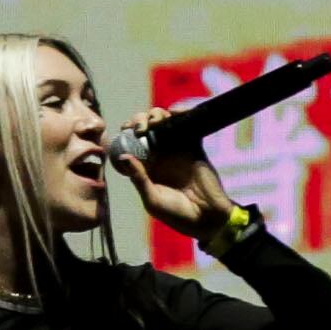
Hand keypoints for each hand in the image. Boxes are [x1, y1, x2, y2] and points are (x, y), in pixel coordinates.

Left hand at [112, 109, 232, 240]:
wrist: (207, 216)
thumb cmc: (176, 214)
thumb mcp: (152, 199)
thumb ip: (138, 178)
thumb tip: (123, 157)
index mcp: (145, 168)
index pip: (130, 143)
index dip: (125, 133)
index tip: (124, 130)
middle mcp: (159, 155)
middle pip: (145, 128)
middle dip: (139, 120)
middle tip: (140, 128)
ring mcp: (176, 149)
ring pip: (163, 123)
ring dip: (156, 115)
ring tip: (155, 122)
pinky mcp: (194, 145)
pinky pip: (187, 124)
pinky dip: (181, 113)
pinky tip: (175, 112)